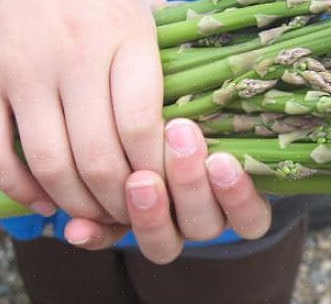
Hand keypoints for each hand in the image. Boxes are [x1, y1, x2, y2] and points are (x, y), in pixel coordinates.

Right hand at [0, 0, 165, 221]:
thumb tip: (201, 100)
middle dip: (122, 201)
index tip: (168, 186)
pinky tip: (42, 199)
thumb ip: (166, 47)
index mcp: (124, 33)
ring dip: (76, 202)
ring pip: (49, 164)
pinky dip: (18, 188)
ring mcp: (20, 70)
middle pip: (99, 157)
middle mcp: (72, 55)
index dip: (159, 171)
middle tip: (133, 211)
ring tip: (94, 210)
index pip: (144, 125)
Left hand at [62, 119, 271, 263]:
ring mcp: (165, 224)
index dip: (237, 198)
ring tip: (139, 178)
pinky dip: (96, 235)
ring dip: (150, 215)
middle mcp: (202, 217)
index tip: (222, 160)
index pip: (251, 219)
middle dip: (189, 184)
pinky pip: (110, 240)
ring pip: (164, 244)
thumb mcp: (218, 108)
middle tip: (179, 135)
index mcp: (236, 197)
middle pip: (203, 226)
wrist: (144, 87)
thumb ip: (228, 118)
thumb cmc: (200, 99)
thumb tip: (240, 138)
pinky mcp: (119, 223)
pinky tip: (80, 227)